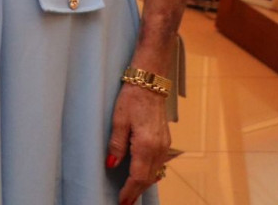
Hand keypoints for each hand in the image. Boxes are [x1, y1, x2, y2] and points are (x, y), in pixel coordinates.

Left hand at [107, 83, 170, 204]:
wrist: (150, 84)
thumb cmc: (132, 98)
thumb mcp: (118, 119)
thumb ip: (116, 144)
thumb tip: (111, 164)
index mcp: (146, 145)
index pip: (138, 176)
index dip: (130, 191)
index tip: (123, 201)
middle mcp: (159, 149)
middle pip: (148, 178)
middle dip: (136, 191)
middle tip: (126, 203)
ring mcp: (164, 146)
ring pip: (155, 172)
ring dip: (143, 184)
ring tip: (131, 193)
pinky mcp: (165, 141)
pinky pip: (158, 164)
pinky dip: (150, 173)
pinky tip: (142, 176)